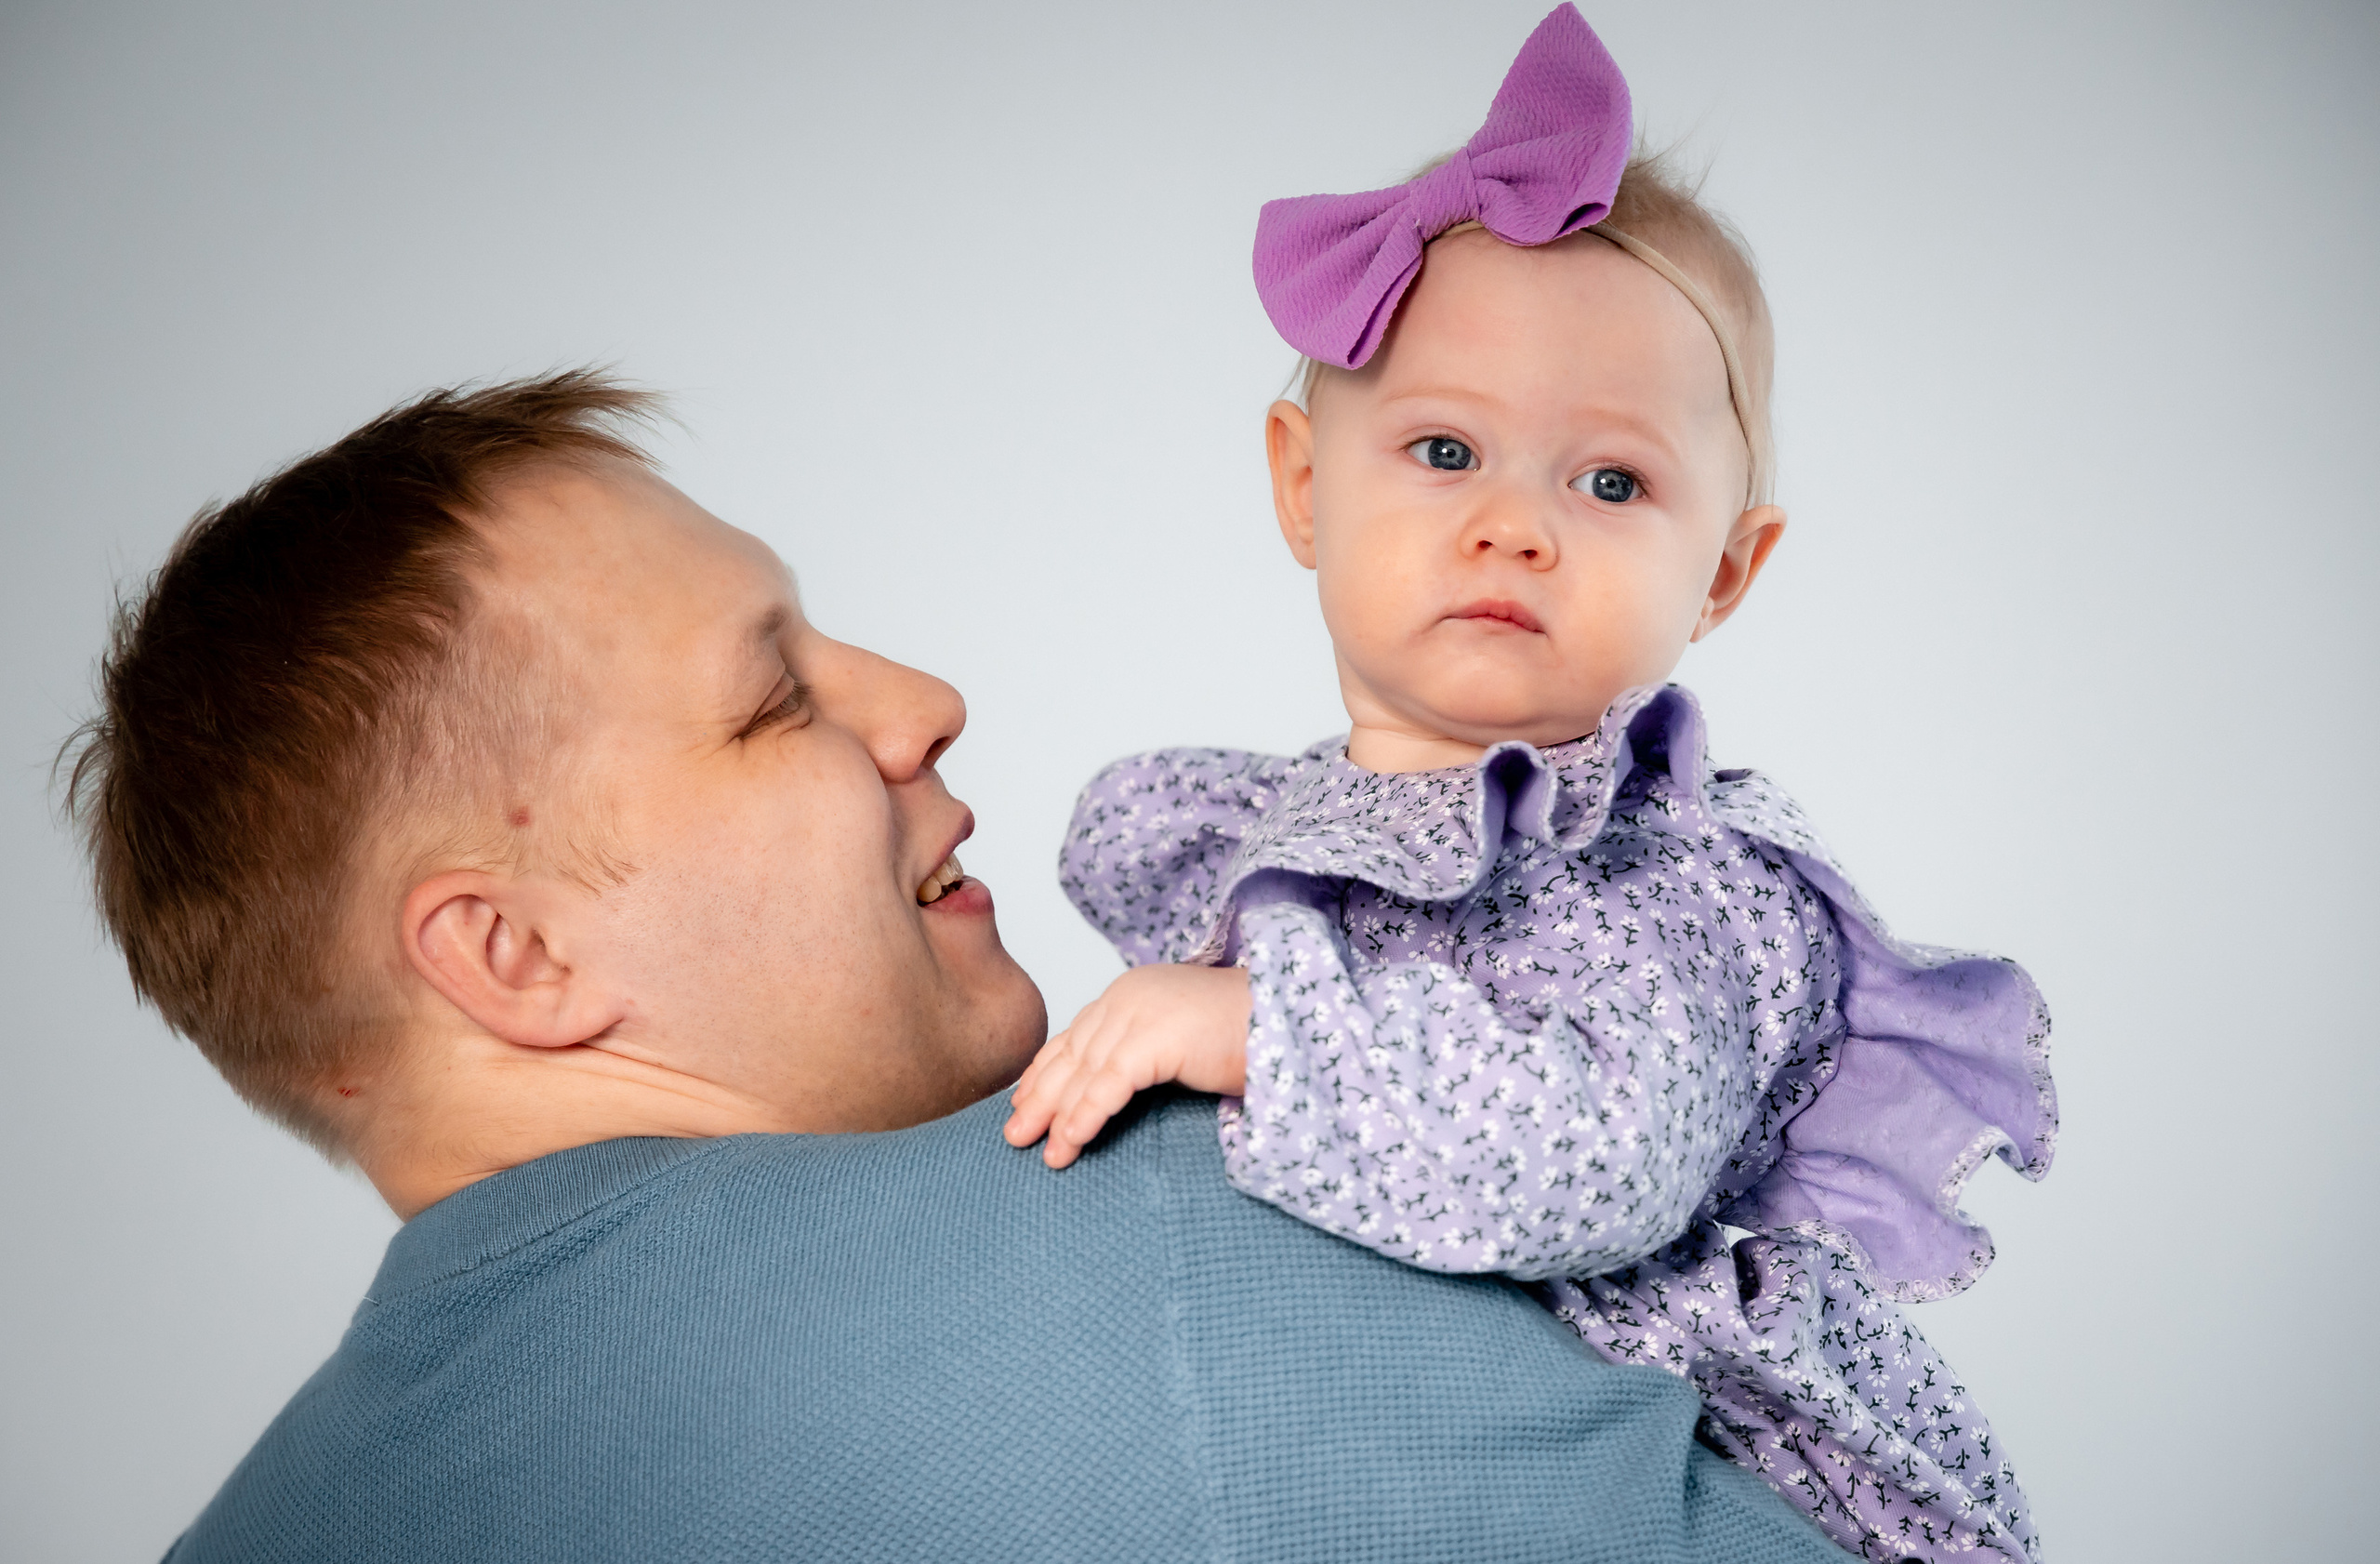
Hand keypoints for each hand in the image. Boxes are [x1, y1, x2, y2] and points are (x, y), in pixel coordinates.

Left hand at [1001, 963, 1251, 1168]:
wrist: (1293, 1022)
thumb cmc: (1250, 1037)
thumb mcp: (1182, 1042)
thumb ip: (1146, 1053)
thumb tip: (1115, 1088)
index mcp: (1135, 990)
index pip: (1077, 1033)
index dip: (1047, 1070)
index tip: (1023, 1101)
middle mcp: (1130, 994)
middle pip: (1072, 1052)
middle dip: (1040, 1096)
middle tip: (1015, 1134)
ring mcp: (1142, 1012)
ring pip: (1084, 1072)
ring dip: (1058, 1115)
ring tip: (1040, 1152)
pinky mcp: (1156, 1037)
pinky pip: (1108, 1086)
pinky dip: (1084, 1118)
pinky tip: (1068, 1145)